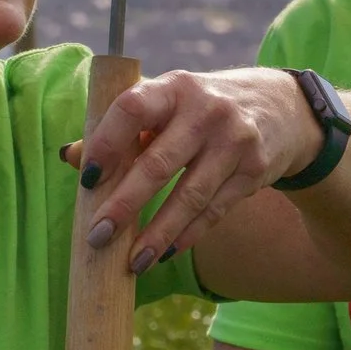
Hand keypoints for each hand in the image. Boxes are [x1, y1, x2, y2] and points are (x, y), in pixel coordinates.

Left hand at [68, 68, 324, 273]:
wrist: (280, 108)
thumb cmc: (199, 109)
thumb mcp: (165, 104)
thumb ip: (120, 128)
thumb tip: (70, 156)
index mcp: (174, 87)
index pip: (132, 109)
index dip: (106, 143)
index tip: (86, 179)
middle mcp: (207, 110)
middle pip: (159, 164)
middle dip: (124, 205)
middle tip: (97, 237)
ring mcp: (235, 141)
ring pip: (189, 196)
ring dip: (157, 234)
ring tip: (132, 262)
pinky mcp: (255, 170)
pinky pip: (215, 210)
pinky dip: (187, 235)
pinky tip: (165, 252)